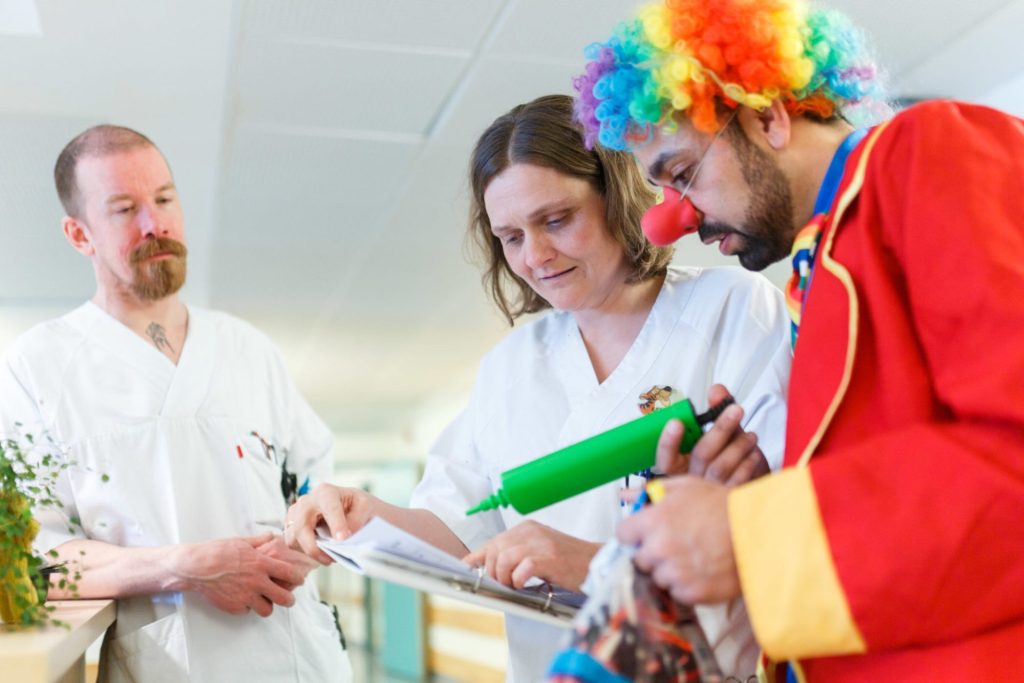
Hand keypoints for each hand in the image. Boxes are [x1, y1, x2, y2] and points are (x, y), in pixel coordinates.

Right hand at [170, 533, 305, 616]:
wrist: (195, 568)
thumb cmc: (216, 552)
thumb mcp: (241, 542)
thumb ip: (259, 541)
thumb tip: (271, 535)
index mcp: (261, 564)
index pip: (290, 574)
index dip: (298, 578)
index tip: (299, 580)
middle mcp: (257, 582)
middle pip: (284, 598)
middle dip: (289, 600)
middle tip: (288, 598)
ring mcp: (246, 596)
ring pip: (267, 610)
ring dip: (267, 606)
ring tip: (264, 601)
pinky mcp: (234, 607)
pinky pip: (247, 611)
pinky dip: (247, 607)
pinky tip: (243, 599)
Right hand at [284, 484, 378, 564]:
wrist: (348, 507)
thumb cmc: (356, 505)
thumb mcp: (366, 507)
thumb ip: (356, 520)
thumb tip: (343, 537)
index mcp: (326, 492)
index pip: (329, 508)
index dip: (336, 525)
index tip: (343, 539)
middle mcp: (307, 501)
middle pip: (301, 526)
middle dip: (314, 547)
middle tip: (331, 559)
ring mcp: (295, 514)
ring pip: (293, 538)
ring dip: (310, 551)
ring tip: (328, 557)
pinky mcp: (291, 526)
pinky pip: (292, 543)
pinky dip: (305, 552)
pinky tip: (321, 552)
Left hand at [462, 521, 599, 591]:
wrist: (595, 563)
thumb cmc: (567, 561)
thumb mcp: (536, 553)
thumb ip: (512, 555)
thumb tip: (483, 564)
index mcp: (526, 528)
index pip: (493, 541)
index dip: (478, 557)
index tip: (466, 567)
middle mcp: (531, 531)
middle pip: (494, 549)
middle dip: (493, 572)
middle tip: (503, 584)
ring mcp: (540, 543)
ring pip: (504, 558)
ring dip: (505, 577)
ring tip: (515, 586)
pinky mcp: (549, 557)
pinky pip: (522, 568)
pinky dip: (519, 580)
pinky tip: (525, 584)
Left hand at [617, 477, 739, 603]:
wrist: (759, 530)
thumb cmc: (723, 506)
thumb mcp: (686, 487)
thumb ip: (650, 492)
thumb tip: (625, 496)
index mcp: (653, 521)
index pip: (623, 535)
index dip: (636, 534)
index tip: (647, 534)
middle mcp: (659, 549)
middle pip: (640, 559)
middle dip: (654, 553)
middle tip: (678, 544)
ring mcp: (674, 573)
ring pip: (658, 577)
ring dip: (671, 571)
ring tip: (696, 556)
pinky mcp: (691, 592)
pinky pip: (678, 593)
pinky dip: (688, 586)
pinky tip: (704, 570)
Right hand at [656, 384, 768, 485]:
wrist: (747, 488)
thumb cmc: (727, 457)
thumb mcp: (721, 433)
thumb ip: (716, 410)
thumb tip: (717, 390)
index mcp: (680, 465)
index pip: (666, 458)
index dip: (668, 441)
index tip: (676, 422)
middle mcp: (691, 479)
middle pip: (700, 454)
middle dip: (720, 428)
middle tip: (735, 410)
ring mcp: (709, 491)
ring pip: (720, 466)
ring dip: (739, 445)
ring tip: (751, 435)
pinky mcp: (728, 498)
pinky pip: (737, 480)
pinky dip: (748, 463)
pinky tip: (753, 453)